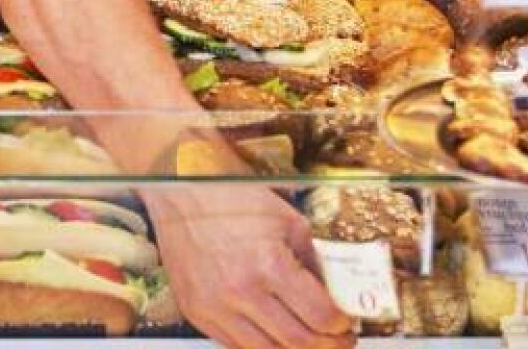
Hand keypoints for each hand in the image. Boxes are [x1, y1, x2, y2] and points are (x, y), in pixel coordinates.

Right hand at [145, 186, 354, 348]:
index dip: (342, 325)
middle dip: (328, 345)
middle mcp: (241, 291)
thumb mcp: (288, 221)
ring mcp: (214, 306)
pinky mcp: (196, 312)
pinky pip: (235, 346)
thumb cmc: (232, 199)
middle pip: (298, 341)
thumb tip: (335, 294)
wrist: (180, 193)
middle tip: (338, 339)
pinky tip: (275, 336)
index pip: (321, 316)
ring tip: (309, 340)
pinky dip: (261, 346)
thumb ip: (315, 261)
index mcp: (269, 264)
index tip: (347, 323)